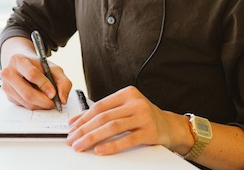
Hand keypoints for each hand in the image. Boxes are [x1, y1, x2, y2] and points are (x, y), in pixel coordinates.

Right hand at [0, 37, 71, 109]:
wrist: (23, 64)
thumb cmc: (38, 66)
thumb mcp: (53, 68)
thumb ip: (63, 81)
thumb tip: (62, 99)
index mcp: (18, 60)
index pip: (32, 74)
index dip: (44, 85)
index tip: (54, 93)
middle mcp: (8, 73)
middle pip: (27, 93)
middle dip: (43, 101)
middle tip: (54, 103)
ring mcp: (6, 86)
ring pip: (26, 102)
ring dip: (40, 105)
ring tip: (49, 100)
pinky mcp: (8, 96)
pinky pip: (24, 105)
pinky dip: (35, 105)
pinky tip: (39, 99)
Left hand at [66, 86, 192, 155]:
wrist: (171, 126)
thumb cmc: (144, 117)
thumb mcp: (125, 109)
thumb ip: (104, 113)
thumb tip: (78, 121)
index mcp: (127, 93)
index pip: (99, 106)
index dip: (83, 117)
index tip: (72, 127)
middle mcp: (135, 102)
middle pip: (103, 117)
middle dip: (84, 129)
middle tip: (72, 139)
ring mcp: (143, 116)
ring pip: (112, 127)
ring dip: (92, 138)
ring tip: (81, 145)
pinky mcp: (149, 132)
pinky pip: (126, 140)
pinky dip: (111, 146)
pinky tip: (100, 150)